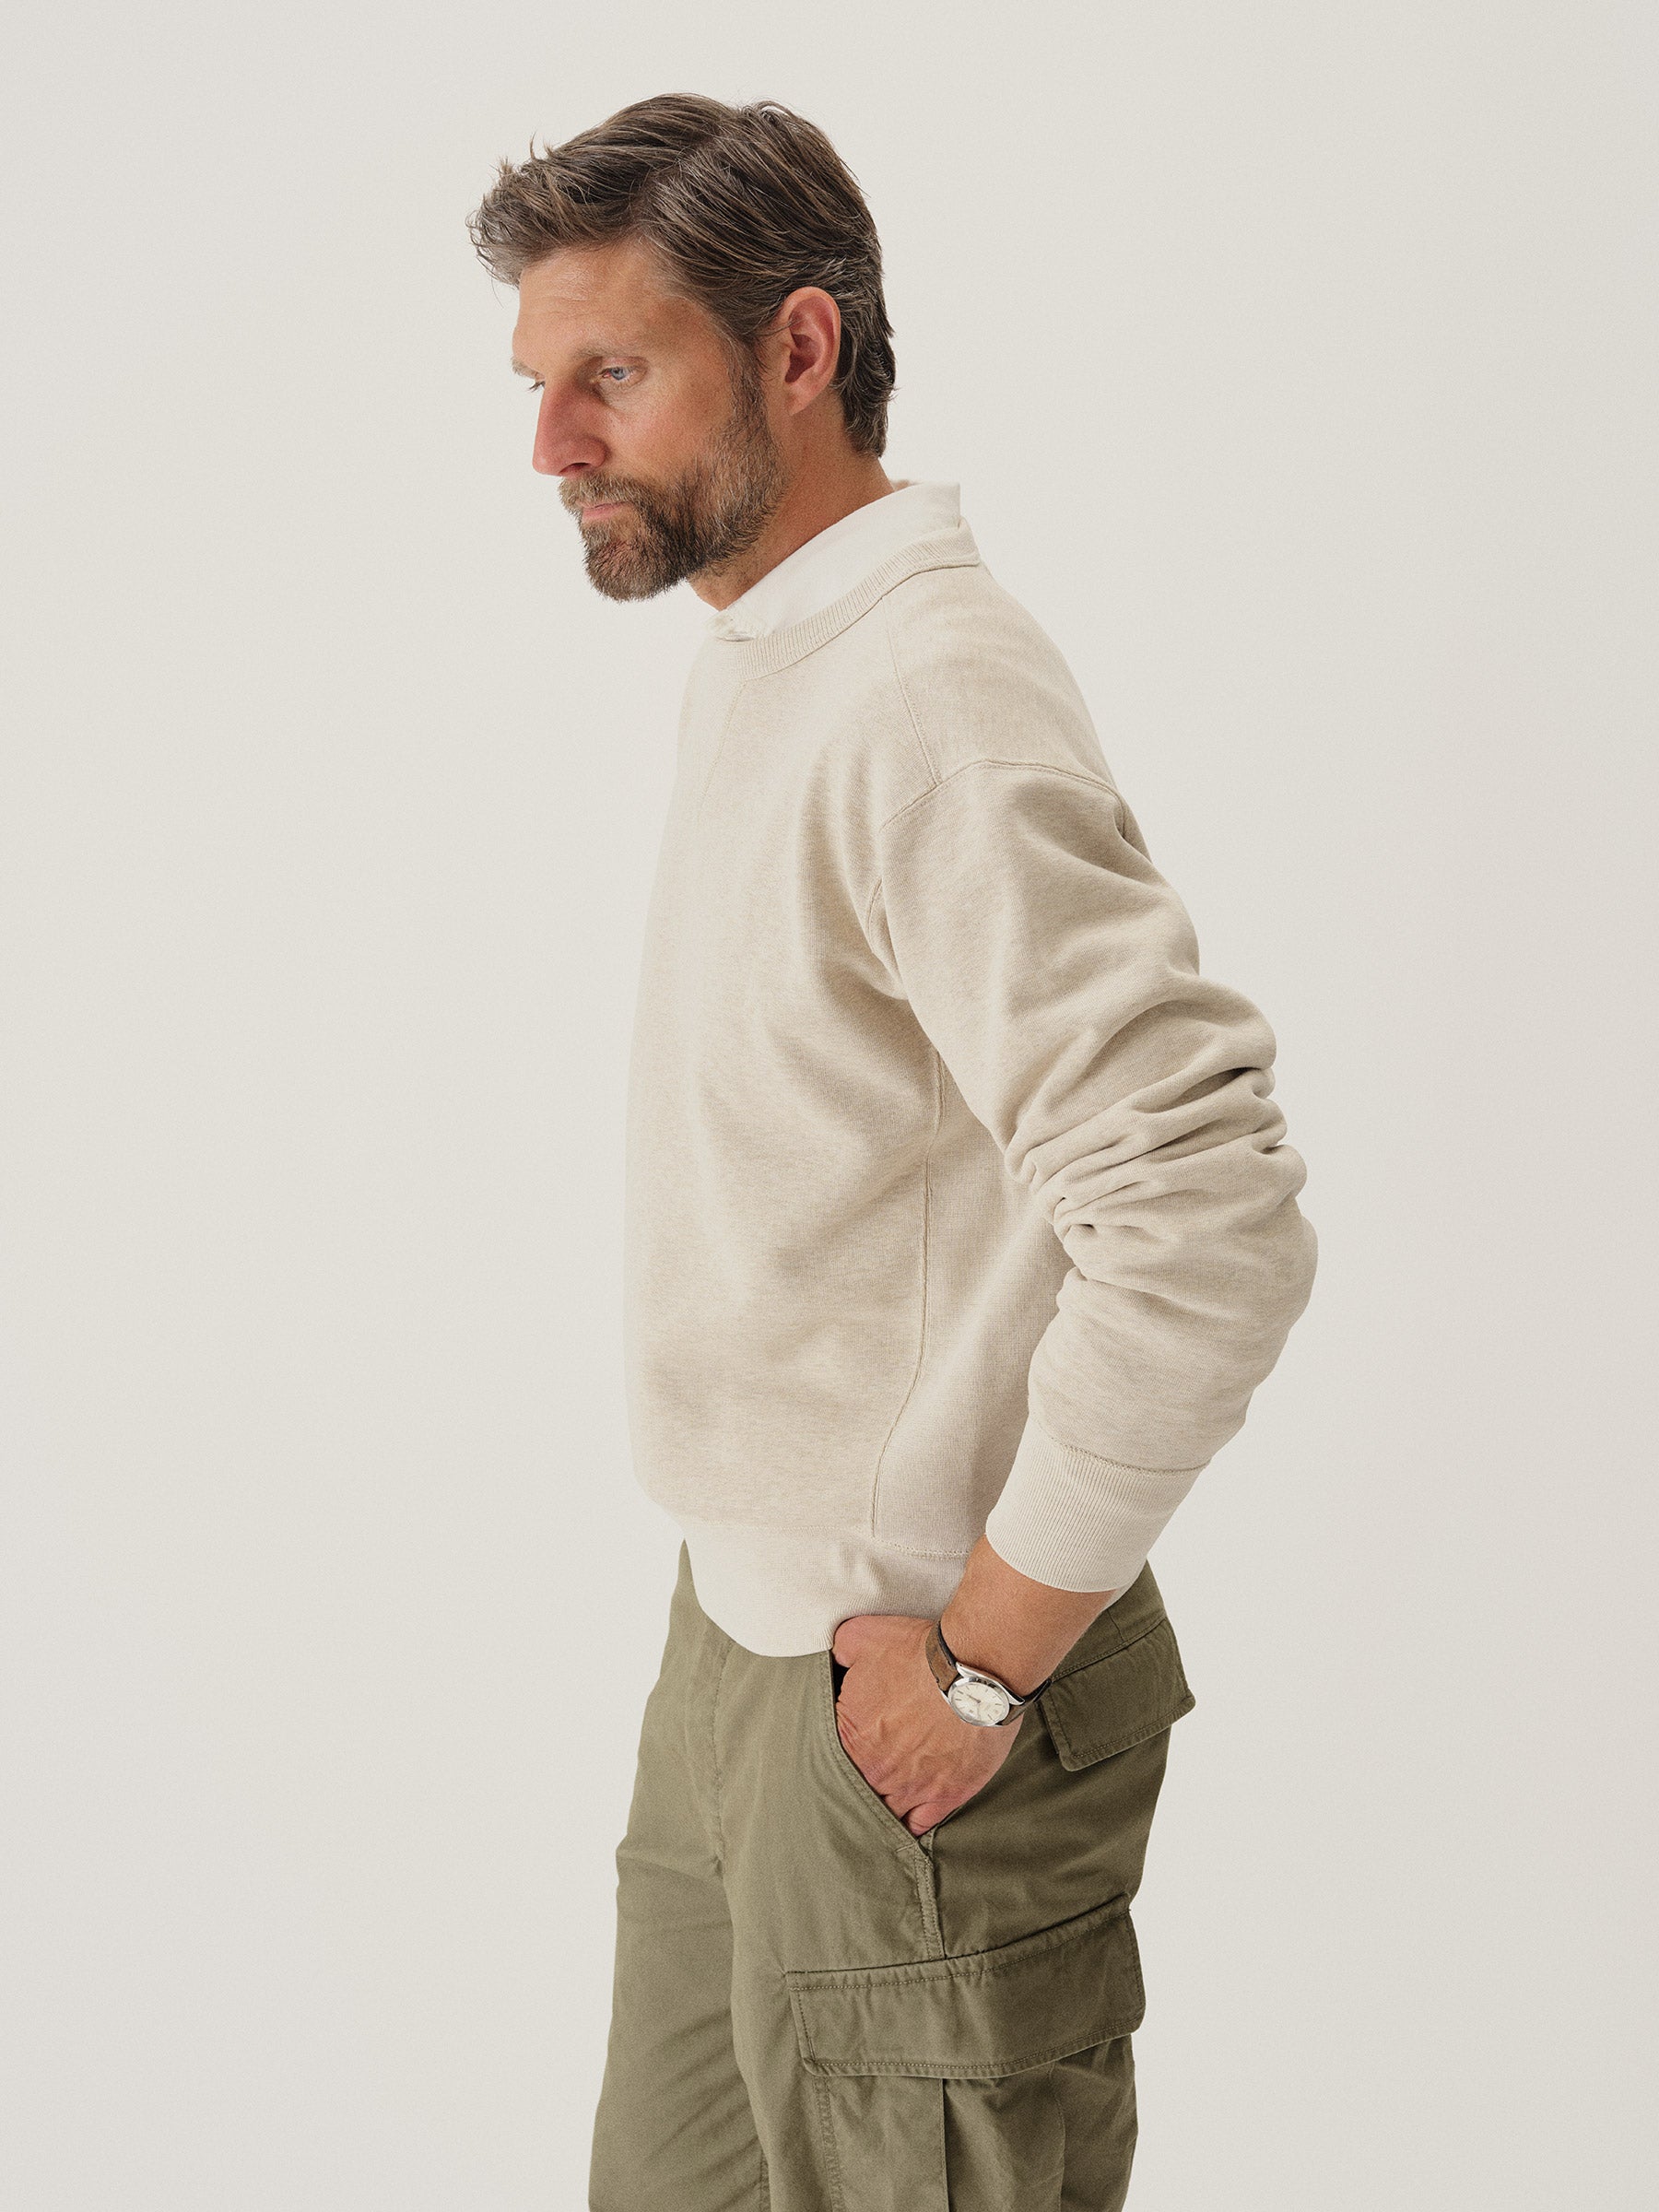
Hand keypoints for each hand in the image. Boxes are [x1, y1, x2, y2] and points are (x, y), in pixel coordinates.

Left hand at [830, 1613, 1021, 1835]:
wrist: (972, 1671)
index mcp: (849, 1738)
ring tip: (880, 1805)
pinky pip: (918, 1826)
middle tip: (862, 1776)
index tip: (845, 1745)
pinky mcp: (945, 1797)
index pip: (828, 1757)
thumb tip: (832, 1658)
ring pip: (884, 1812)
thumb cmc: (919, 1653)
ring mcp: (910, 1789)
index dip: (837, 1750)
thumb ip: (838, 1650)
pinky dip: (911, 1825)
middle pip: (854, 1790)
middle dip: (856, 1784)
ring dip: (881, 1807)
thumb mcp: (862, 1636)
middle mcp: (875, 1772)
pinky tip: (906, 1821)